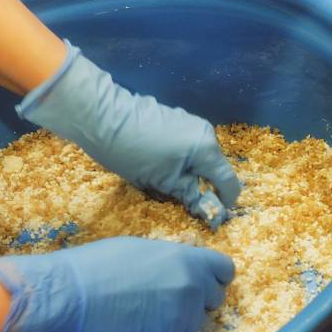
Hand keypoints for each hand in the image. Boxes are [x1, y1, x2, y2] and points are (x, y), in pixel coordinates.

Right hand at [0, 238, 235, 331]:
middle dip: (198, 301)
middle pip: (215, 300)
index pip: (225, 270)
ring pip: (198, 324)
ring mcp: (183, 316)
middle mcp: (193, 287)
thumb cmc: (96, 266)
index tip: (203, 283)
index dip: (214, 278)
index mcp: (188, 259)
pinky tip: (136, 330)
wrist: (68, 297)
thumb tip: (180, 268)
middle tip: (170, 302)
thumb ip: (170, 261)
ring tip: (149, 317)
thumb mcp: (141, 250)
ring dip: (181, 323)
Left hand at [17, 43, 242, 226]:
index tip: (208, 215)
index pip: (229, 182)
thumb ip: (191, 196)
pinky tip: (153, 162)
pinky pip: (186, 145)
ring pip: (198, 157)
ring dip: (187, 173)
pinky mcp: (175, 118)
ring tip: (159, 179)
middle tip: (175, 198)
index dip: (223, 202)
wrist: (101, 116)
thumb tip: (214, 214)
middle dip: (200, 186)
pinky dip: (178, 159)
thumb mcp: (162, 182)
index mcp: (207, 149)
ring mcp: (190, 122)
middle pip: (214, 168)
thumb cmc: (132, 153)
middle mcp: (205, 133)